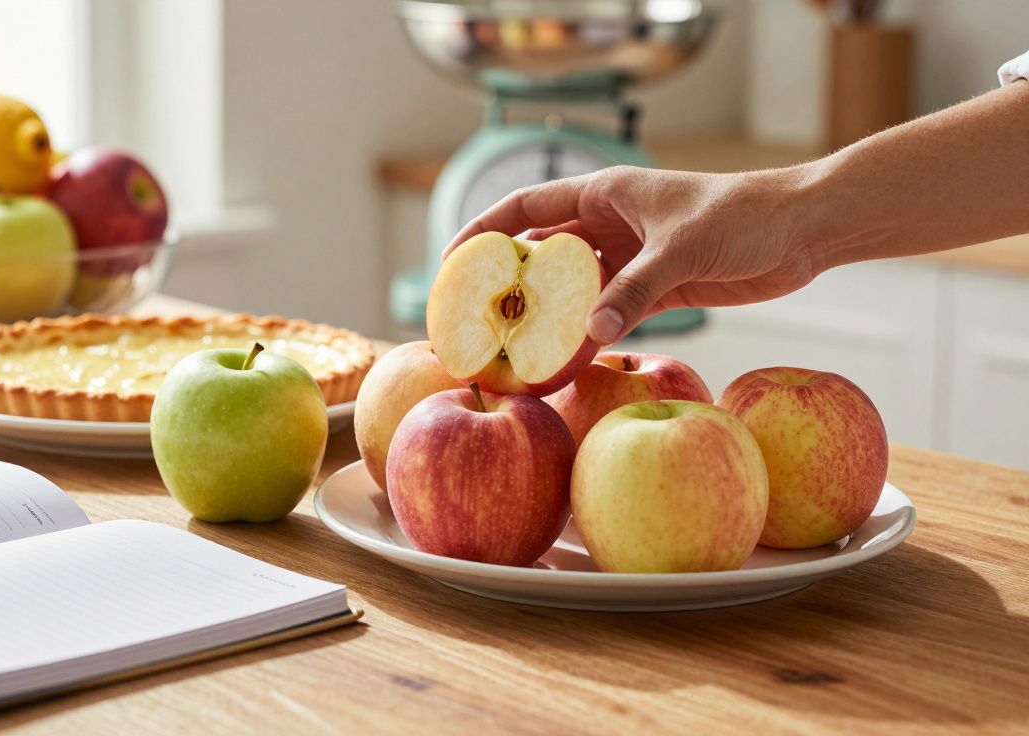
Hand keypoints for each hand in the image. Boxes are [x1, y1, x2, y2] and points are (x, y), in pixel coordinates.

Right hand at [444, 166, 820, 344]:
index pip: (524, 208)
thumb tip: (590, 333)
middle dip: (508, 287)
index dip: (482, 234)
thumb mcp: (682, 248)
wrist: (803, 229)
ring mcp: (628, 259)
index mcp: (604, 194)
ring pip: (571, 292)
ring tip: (514, 354)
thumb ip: (634, 289)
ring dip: (547, 319)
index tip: (450, 266)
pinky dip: (586, 337)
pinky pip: (606, 316)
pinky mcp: (653, 290)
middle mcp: (607, 225)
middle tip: (475, 324)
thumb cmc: (744, 216)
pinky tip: (565, 362)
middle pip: (540, 256)